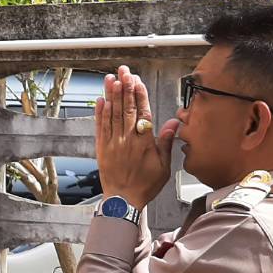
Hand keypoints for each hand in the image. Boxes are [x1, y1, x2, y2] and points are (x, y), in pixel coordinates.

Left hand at [94, 65, 177, 207]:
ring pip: (112, 114)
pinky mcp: (102, 148)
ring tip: (111, 79)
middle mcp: (127, 139)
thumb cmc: (145, 185)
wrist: (123, 201)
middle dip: (125, 88)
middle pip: (127, 108)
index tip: (137, 80)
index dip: (140, 95)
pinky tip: (101, 99)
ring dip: (112, 95)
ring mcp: (113, 143)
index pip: (142, 113)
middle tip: (124, 71)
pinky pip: (100, 126)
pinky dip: (100, 112)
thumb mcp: (163, 166)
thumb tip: (172, 123)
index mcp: (144, 143)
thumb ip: (166, 142)